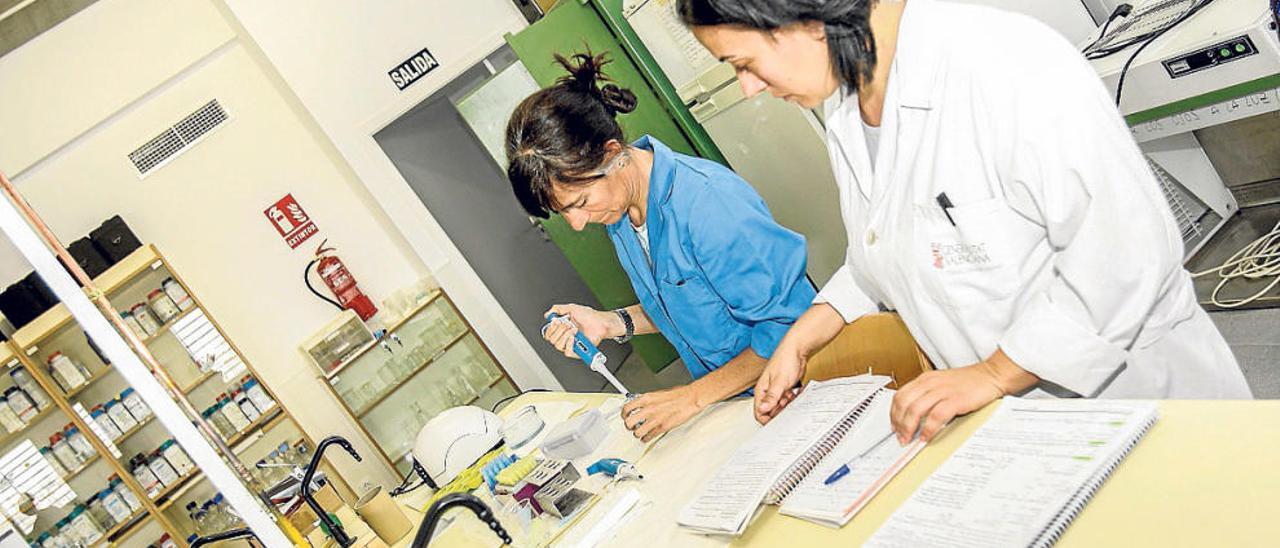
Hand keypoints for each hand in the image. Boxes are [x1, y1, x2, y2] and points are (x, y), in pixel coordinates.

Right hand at [542, 304, 623, 358]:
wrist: (601, 323)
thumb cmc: (590, 316)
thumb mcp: (572, 308)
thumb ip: (557, 309)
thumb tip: (547, 314)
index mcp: (562, 328)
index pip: (548, 333)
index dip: (550, 328)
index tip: (556, 322)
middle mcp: (565, 337)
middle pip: (551, 340)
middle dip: (559, 330)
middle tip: (568, 324)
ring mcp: (571, 344)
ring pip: (558, 346)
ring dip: (565, 335)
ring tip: (574, 329)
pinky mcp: (577, 351)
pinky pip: (567, 352)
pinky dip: (569, 344)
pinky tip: (573, 338)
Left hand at [621, 386, 705, 442]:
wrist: (690, 398)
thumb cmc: (679, 395)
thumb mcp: (658, 393)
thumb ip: (648, 401)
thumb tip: (642, 405)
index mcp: (646, 398)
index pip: (626, 408)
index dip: (623, 414)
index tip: (625, 416)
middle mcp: (648, 409)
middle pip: (628, 422)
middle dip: (628, 426)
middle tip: (631, 426)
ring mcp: (655, 419)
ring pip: (637, 432)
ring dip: (637, 434)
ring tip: (639, 432)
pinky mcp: (663, 427)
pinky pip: (649, 436)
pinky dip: (646, 438)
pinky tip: (647, 437)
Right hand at [753, 344, 805, 423]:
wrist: (796, 349)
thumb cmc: (785, 360)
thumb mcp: (779, 381)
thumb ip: (771, 396)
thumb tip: (762, 409)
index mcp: (761, 390)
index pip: (759, 412)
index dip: (767, 420)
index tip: (778, 423)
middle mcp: (768, 392)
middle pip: (771, 411)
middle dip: (780, 412)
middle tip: (790, 409)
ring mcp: (777, 391)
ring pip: (780, 407)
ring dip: (788, 406)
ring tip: (794, 398)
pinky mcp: (785, 389)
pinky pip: (788, 401)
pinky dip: (793, 400)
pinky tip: (797, 394)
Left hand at [890, 350, 1036, 443]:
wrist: (991, 375)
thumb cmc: (968, 382)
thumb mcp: (942, 384)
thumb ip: (928, 395)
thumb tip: (914, 416)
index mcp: (925, 379)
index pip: (900, 395)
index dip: (893, 413)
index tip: (894, 426)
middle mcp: (930, 383)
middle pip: (903, 403)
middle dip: (898, 423)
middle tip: (900, 437)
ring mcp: (942, 391)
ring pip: (915, 410)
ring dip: (909, 428)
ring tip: (909, 439)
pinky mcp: (955, 400)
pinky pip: (935, 416)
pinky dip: (928, 429)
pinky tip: (926, 437)